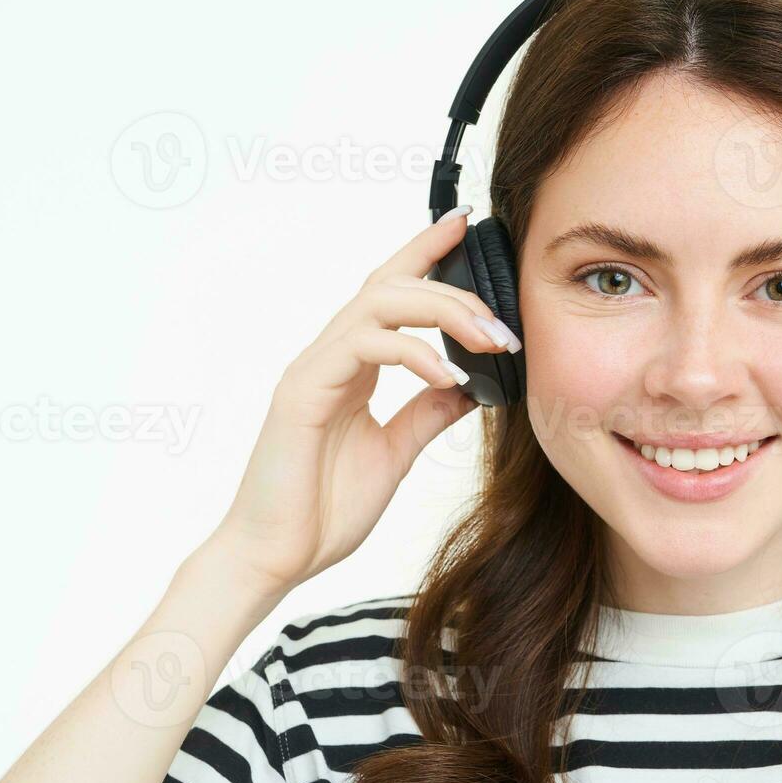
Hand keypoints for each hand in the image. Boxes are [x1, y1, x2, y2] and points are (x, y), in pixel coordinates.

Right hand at [204, 206, 521, 592]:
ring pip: (378, 303)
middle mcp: (331, 356)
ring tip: (489, 340)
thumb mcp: (395, 453)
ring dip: (442, 312)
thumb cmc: (323, 510)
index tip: (466, 225)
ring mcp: (315, 368)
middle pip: (391, 286)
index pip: (392, 292)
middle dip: (453, 288)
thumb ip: (427, 412)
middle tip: (505, 320)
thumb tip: (470, 382)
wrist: (277, 557)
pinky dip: (413, 352)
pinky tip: (449, 374)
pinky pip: (364, 347)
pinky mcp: (304, 390)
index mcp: (352, 366)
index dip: (425, 252)